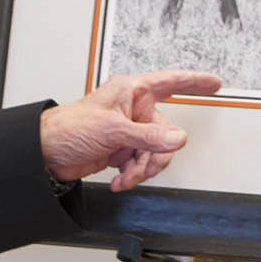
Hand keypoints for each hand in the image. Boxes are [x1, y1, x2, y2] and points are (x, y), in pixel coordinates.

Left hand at [39, 70, 221, 192]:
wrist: (46, 154)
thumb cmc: (68, 128)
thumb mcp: (112, 130)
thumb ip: (148, 136)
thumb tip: (177, 139)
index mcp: (131, 91)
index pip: (170, 82)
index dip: (194, 82)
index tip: (214, 83)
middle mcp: (132, 109)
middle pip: (166, 133)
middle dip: (153, 155)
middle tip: (138, 164)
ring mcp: (129, 130)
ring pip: (156, 152)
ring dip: (142, 168)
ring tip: (124, 174)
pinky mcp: (122, 149)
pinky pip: (142, 163)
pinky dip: (133, 174)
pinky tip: (119, 178)